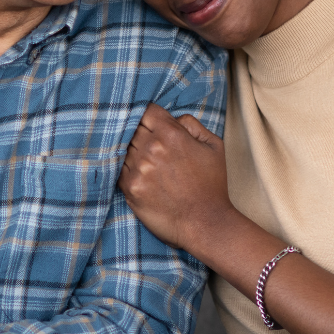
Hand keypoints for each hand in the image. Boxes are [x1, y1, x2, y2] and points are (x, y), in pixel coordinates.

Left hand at [119, 103, 233, 254]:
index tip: (153, 124)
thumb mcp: (213, 146)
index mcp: (171, 134)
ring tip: (150, 166)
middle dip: (142, 135)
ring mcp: (138, 168)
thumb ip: (192, 125)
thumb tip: (173, 119)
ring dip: (134, 153)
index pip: (146, 111)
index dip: (150, 117)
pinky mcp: (130, 187)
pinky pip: (119, 169)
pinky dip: (128, 170)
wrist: (205, 223)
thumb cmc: (212, 185)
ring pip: (124, 148)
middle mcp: (151, 148)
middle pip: (133, 128)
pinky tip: (143, 177)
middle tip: (153, 148)